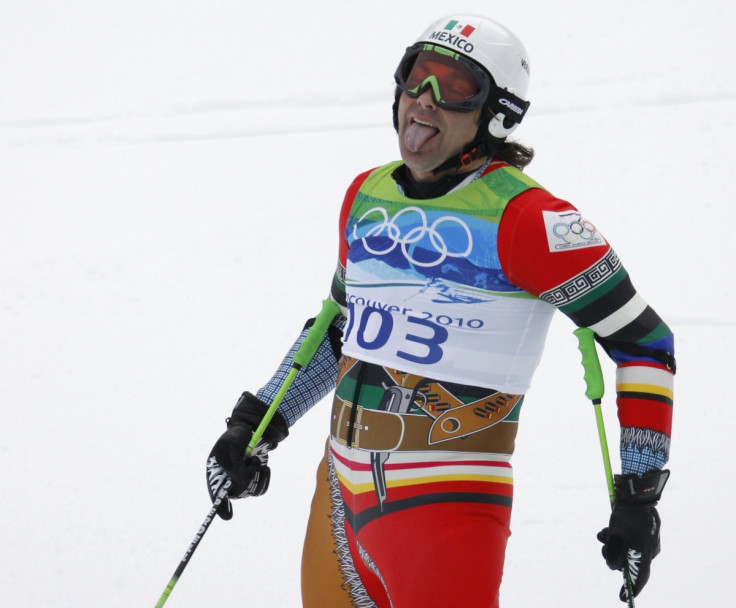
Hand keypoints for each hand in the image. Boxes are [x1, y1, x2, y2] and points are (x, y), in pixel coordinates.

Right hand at [206, 392, 288, 518]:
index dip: (220, 506)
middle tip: (251, 463)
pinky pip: (261, 489)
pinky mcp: (253, 480)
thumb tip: (241, 483)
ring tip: (255, 461)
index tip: (228, 516)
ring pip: (251, 492)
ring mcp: (240, 482)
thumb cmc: (235, 437)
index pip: (216, 493)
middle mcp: (227, 480)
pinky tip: (265, 467)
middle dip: (248, 479)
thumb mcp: (230, 447)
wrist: (249, 431)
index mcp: (215, 473)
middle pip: (238, 493)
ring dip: (257, 476)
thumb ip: (234, 466)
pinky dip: (265, 479)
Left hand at [597, 469, 669, 601]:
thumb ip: (613, 552)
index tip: (623, 597)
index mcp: (645, 552)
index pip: (639, 575)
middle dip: (614, 556)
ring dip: (612, 544)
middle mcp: (648, 549)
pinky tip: (606, 530)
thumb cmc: (626, 513)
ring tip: (604, 534)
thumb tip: (613, 566)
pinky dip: (617, 537)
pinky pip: (629, 540)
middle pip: (629, 562)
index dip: (631, 587)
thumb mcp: (615, 533)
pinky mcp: (642, 531)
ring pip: (626, 550)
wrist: (636, 491)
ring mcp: (646, 540)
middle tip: (604, 550)